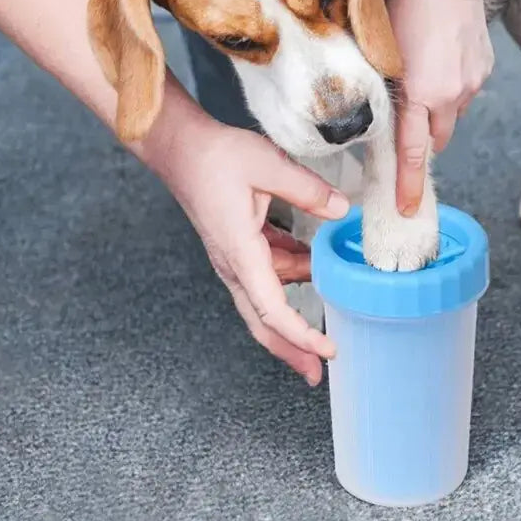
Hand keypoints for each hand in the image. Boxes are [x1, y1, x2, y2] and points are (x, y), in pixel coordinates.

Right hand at [162, 121, 349, 385]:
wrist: (179, 148)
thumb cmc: (214, 157)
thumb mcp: (267, 165)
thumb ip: (307, 189)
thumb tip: (341, 210)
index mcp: (240, 253)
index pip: (272, 310)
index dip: (301, 335)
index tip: (328, 350)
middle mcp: (234, 265)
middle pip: (262, 322)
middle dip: (291, 350)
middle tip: (318, 372)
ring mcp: (234, 258)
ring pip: (266, 300)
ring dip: (294, 313)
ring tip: (325, 320)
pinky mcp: (238, 246)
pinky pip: (266, 274)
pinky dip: (291, 278)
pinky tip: (312, 269)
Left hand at [388, 0, 493, 215]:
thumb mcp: (378, 49)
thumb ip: (379, 89)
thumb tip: (372, 115)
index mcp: (419, 93)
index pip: (413, 153)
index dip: (408, 185)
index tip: (407, 209)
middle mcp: (450, 95)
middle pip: (437, 140)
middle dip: (422, 140)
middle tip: (408, 126)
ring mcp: (472, 82)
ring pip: (452, 115)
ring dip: (437, 111)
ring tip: (423, 77)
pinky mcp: (484, 67)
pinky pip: (465, 92)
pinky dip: (451, 88)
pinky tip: (440, 58)